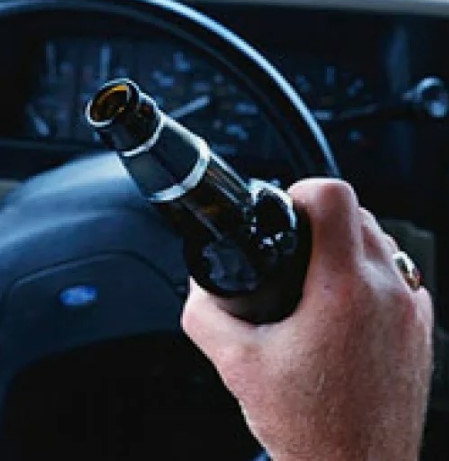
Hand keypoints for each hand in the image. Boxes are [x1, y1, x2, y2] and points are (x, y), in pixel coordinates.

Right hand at [181, 179, 432, 460]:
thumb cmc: (310, 428)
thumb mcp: (236, 365)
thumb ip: (204, 315)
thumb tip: (197, 288)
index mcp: (343, 291)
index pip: (334, 196)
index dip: (300, 190)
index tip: (284, 209)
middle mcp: (388, 292)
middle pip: (357, 213)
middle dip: (318, 220)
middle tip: (291, 249)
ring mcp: (412, 310)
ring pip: (381, 240)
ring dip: (345, 244)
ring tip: (314, 277)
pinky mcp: (421, 328)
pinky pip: (398, 274)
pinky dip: (368, 274)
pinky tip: (341, 308)